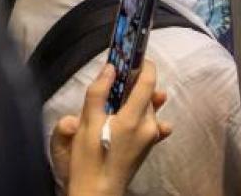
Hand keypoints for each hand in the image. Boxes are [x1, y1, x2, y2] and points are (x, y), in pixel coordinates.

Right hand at [49, 60, 171, 195]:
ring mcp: (153, 135)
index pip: (148, 81)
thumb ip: (98, 92)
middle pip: (148, 93)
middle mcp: (150, 124)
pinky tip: (131, 120)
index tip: (134, 58)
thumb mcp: (87, 123)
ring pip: (149, 107)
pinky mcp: (151, 144)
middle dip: (135, 85)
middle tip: (117, 85)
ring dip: (137, 101)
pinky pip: (153, 123)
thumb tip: (110, 67)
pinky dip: (144, 116)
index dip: (144, 65)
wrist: (98, 191)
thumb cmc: (89, 159)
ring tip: (116, 108)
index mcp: (134, 117)